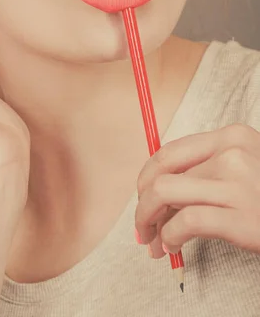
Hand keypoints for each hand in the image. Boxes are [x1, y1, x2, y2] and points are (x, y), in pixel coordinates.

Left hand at [135, 124, 259, 258]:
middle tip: (141, 226)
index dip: (146, 177)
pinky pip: (186, 222)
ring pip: (166, 193)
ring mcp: (239, 183)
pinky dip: (170, 236)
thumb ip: (206, 169)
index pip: (169, 151)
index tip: (141, 197)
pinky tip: (174, 247)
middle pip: (163, 173)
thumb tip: (153, 190)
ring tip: (152, 241)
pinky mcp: (242, 217)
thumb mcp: (242, 169)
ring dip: (149, 221)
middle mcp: (233, 153)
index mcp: (231, 136)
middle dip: (143, 203)